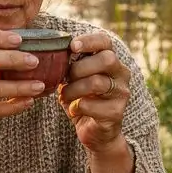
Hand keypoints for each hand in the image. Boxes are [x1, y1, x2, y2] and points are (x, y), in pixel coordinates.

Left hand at [57, 32, 130, 155]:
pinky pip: (90, 105)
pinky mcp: (116, 113)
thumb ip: (70, 65)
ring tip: (64, 95)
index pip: (106, 41)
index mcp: (112, 61)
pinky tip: (73, 109)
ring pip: (97, 82)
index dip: (89, 41)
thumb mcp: (75, 79)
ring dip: (73, 89)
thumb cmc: (83, 99)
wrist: (96, 131)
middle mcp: (122, 74)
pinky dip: (75, 107)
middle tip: (66, 78)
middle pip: (107, 59)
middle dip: (79, 68)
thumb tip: (50, 52)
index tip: (72, 46)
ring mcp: (121, 94)